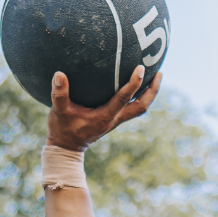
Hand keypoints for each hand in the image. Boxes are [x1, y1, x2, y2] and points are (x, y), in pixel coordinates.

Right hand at [47, 66, 162, 151]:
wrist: (66, 148)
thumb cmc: (62, 129)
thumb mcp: (58, 111)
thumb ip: (59, 94)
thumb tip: (59, 74)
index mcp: (105, 116)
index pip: (124, 98)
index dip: (134, 83)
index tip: (141, 67)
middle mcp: (114, 119)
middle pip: (142, 106)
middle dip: (152, 90)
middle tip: (159, 72)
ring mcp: (115, 120)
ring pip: (139, 108)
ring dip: (149, 93)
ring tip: (155, 76)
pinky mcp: (112, 119)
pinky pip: (131, 107)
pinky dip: (137, 95)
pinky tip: (135, 83)